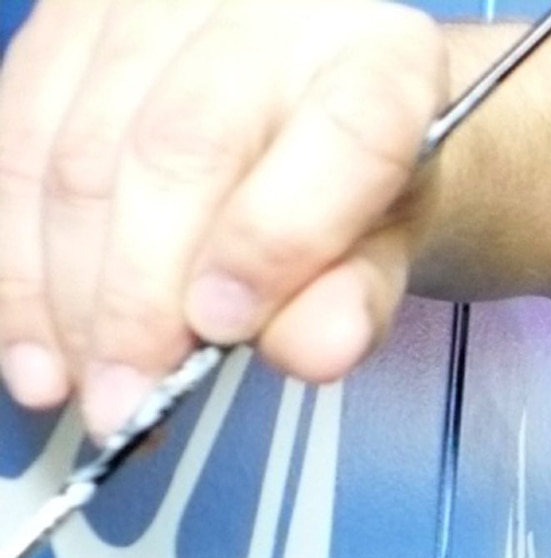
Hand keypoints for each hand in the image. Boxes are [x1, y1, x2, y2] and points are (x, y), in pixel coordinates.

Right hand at [0, 0, 448, 438]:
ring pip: (77, 154)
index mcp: (379, 62)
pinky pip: (15, 143)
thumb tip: (310, 353)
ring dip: (63, 293)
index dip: (274, 242)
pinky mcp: (67, 23)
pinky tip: (31, 343)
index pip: (345, 137)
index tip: (222, 332)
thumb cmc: (361, 186)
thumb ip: (359, 295)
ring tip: (78, 390)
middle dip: (139, 299)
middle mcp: (268, 10)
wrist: (315, 108)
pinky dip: (14, 259)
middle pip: (179, 152)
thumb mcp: (391, 247)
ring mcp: (153, 7)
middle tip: (129, 403)